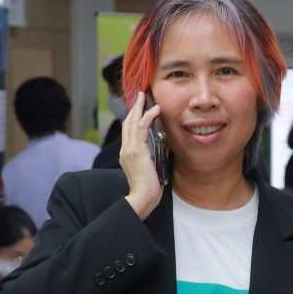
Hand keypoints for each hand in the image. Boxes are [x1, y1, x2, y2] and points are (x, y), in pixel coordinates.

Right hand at [118, 92, 164, 218]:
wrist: (142, 198)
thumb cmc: (149, 188)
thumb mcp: (152, 168)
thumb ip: (155, 157)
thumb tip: (166, 148)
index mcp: (127, 154)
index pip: (128, 132)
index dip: (133, 118)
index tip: (138, 109)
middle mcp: (125, 150)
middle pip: (127, 123)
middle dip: (133, 108)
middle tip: (139, 96)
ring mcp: (129, 149)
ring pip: (132, 122)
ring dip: (139, 107)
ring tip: (144, 96)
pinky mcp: (137, 150)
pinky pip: (141, 128)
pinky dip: (148, 116)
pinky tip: (155, 109)